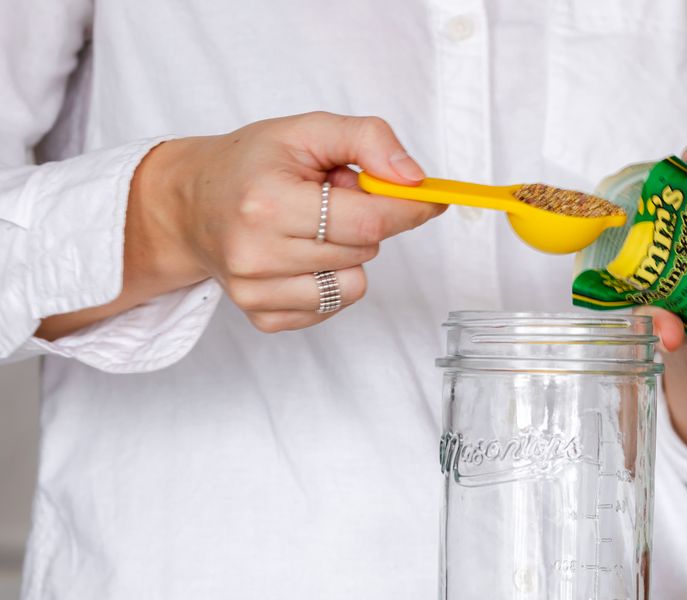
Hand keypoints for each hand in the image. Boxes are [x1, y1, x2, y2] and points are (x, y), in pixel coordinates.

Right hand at [39, 112, 443, 339]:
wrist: (190, 202)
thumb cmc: (252, 163)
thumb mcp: (308, 130)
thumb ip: (367, 139)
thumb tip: (413, 179)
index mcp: (268, 202)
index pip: (369, 220)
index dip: (408, 209)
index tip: (430, 199)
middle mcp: (256, 254)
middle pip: (364, 250)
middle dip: (363, 221)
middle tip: (328, 199)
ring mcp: (256, 292)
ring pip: (354, 285)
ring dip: (347, 255)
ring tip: (311, 227)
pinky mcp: (262, 317)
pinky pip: (333, 307)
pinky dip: (330, 281)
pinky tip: (299, 255)